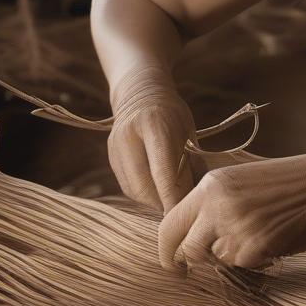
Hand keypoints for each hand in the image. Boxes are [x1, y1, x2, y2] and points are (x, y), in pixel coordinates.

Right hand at [107, 64, 198, 213]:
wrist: (139, 92)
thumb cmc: (173, 114)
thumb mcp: (188, 130)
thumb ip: (189, 160)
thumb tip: (196, 197)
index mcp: (154, 124)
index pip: (164, 171)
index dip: (175, 197)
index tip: (187, 213)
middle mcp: (129, 135)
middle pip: (146, 185)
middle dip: (165, 203)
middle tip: (183, 211)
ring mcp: (115, 147)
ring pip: (135, 190)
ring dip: (155, 201)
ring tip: (173, 200)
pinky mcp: (110, 156)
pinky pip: (128, 186)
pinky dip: (145, 195)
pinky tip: (159, 192)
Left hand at [157, 153, 305, 270]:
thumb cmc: (293, 184)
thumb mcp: (246, 178)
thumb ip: (214, 199)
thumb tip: (187, 230)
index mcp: (211, 183)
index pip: (169, 223)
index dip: (168, 247)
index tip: (173, 259)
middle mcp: (216, 203)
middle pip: (185, 248)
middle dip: (191, 263)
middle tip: (198, 271)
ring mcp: (233, 226)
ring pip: (215, 259)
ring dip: (232, 257)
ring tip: (258, 238)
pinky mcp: (252, 248)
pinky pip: (242, 266)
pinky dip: (255, 262)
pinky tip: (274, 242)